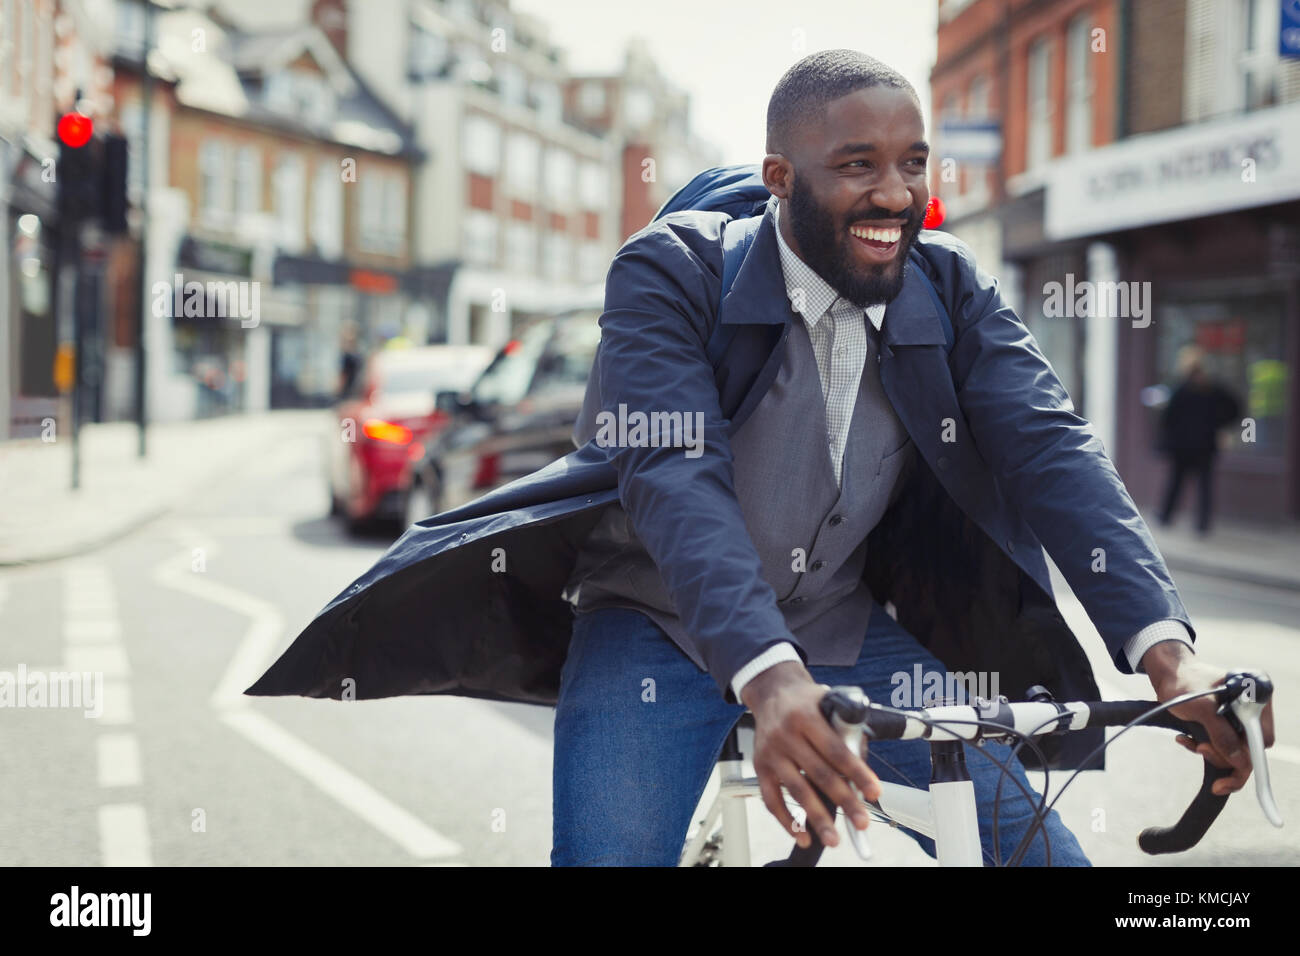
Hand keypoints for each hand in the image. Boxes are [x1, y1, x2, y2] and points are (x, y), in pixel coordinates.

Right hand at [741, 661, 881, 848]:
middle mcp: (786, 735)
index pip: (836, 750)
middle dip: (844, 801)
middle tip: (861, 822)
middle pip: (819, 774)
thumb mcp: (828, 702)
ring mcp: (771, 753)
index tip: (874, 792)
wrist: (771, 691)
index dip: (857, 773)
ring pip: (796, 791)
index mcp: (807, 716)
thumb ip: (846, 729)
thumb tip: (863, 768)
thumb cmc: (806, 700)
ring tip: (833, 838)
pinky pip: (772, 799)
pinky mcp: (760, 767)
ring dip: (817, 818)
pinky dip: (786, 820)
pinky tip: (802, 835)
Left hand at [1142, 641, 1275, 795]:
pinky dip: (1205, 748)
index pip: (1261, 739)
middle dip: (1224, 755)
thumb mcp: (1202, 709)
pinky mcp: (1225, 726)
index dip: (1247, 757)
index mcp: (1256, 699)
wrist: (1168, 674)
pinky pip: (1222, 747)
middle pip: (1249, 749)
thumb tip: (1240, 762)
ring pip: (1234, 751)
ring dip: (1212, 752)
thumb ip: (1222, 734)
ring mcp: (1239, 719)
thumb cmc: (1184, 682)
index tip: (1230, 779)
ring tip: (1190, 742)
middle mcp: (1253, 710)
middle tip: (1200, 749)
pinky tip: (1186, 740)